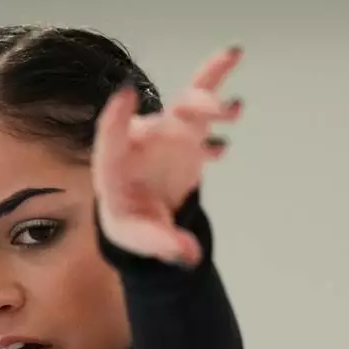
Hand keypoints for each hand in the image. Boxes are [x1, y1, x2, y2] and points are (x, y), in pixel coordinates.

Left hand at [92, 45, 243, 266]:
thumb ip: (161, 244)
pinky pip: (205, 109)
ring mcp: (167, 133)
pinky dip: (221, 103)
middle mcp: (141, 141)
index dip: (118, 117)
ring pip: (186, 107)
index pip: (111, 137)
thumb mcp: (138, 238)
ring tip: (235, 109)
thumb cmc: (130, 220)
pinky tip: (237, 104)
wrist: (141, 211)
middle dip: (187, 113)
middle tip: (215, 110)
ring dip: (208, 102)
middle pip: (163, 119)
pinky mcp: (189, 134)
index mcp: (115, 163)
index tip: (126, 94)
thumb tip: (190, 253)